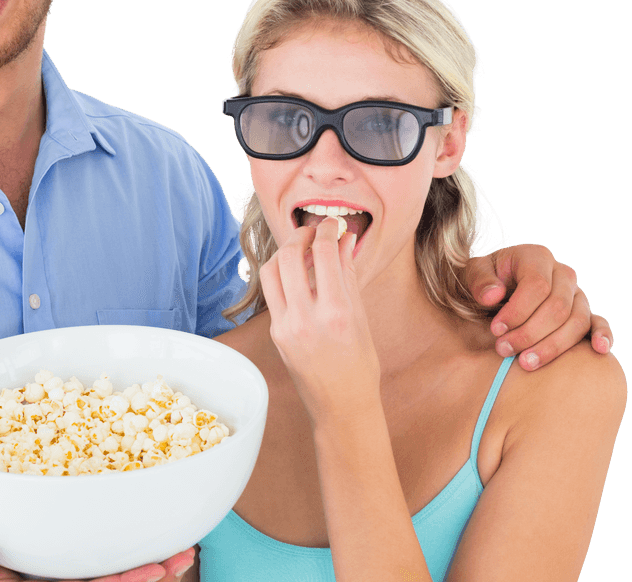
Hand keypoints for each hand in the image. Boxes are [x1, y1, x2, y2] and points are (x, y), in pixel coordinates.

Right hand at [0, 537, 194, 581]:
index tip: (155, 572)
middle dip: (150, 572)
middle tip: (184, 553)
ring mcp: (62, 570)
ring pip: (111, 568)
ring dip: (148, 559)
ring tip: (184, 544)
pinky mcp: (60, 554)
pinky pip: (97, 550)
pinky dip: (125, 538)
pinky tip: (149, 523)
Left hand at [259, 218, 379, 420]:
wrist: (341, 406)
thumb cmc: (360, 364)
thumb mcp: (361, 317)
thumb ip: (348, 274)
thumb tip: (345, 238)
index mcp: (336, 313)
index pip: (323, 254)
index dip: (327, 230)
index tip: (333, 224)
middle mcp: (306, 318)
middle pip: (289, 255)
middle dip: (300, 234)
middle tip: (314, 231)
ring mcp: (285, 326)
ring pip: (270, 270)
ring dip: (283, 251)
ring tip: (301, 248)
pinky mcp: (274, 333)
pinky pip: (271, 292)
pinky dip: (281, 274)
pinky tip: (296, 272)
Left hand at [463, 244, 613, 369]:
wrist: (498, 285)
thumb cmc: (487, 279)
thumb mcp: (475, 273)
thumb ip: (480, 281)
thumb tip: (493, 296)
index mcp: (537, 257)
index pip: (537, 286)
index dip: (517, 311)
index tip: (496, 330)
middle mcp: (562, 273)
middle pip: (557, 308)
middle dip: (529, 333)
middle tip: (503, 350)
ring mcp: (576, 293)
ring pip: (576, 321)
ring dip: (552, 346)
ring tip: (525, 363)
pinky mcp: (584, 312)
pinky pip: (598, 322)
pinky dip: (602, 335)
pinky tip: (599, 350)